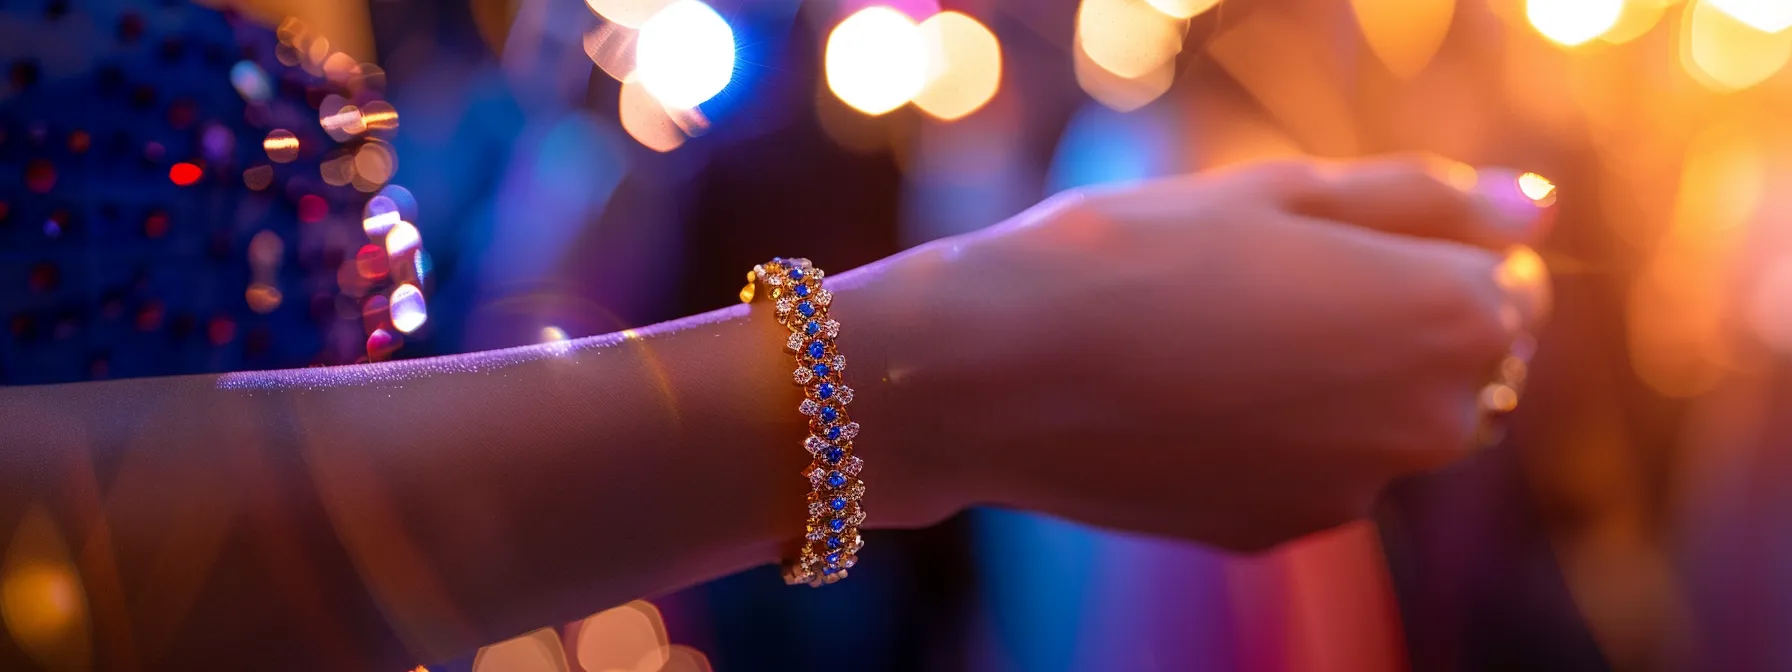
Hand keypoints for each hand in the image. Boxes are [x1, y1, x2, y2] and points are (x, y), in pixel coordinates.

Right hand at [854, 157, 1553, 550]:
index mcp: (1450, 318)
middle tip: (1276, 280)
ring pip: (1383, 426)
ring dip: (1341, 385)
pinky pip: (1314, 472)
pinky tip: (1191, 397)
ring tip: (1224, 338)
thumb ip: (1424, 201)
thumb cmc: (1137, 252)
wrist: (1001, 372)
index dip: (1434, 252)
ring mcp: (1355, 491)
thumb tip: (1531, 210)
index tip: (1346, 238)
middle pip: (1458, 367)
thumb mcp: (1283, 193)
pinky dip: (1280, 436)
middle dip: (1398, 324)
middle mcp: (1428, 422)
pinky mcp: (1281, 530)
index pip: (1509, 286)